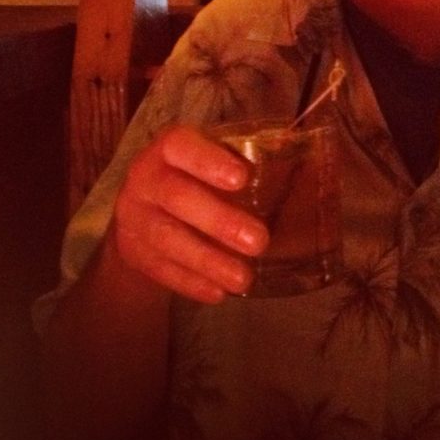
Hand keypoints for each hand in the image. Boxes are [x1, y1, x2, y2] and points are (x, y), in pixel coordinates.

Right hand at [109, 125, 268, 303]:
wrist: (145, 210)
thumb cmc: (197, 179)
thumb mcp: (214, 163)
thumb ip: (246, 163)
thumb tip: (308, 171)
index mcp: (169, 149)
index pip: (179, 146)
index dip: (207, 161)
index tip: (242, 178)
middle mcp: (144, 179)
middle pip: (176, 196)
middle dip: (218, 220)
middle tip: (259, 242)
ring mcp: (133, 217)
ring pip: (166, 238)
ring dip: (207, 260)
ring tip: (243, 278)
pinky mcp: (131, 251)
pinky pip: (159, 269)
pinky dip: (190, 282)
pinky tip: (218, 292)